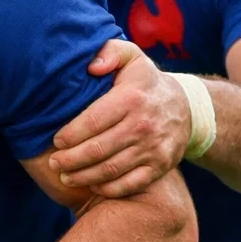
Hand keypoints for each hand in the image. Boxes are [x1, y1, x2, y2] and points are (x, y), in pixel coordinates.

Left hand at [49, 39, 191, 196]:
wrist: (187, 107)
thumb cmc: (145, 83)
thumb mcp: (132, 57)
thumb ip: (110, 52)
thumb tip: (91, 67)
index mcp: (131, 98)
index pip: (92, 121)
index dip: (70, 134)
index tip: (56, 141)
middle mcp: (143, 124)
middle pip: (98, 149)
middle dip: (70, 160)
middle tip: (53, 163)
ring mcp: (153, 148)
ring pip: (110, 169)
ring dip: (83, 177)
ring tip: (65, 177)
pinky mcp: (160, 166)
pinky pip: (130, 184)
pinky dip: (108, 188)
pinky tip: (92, 185)